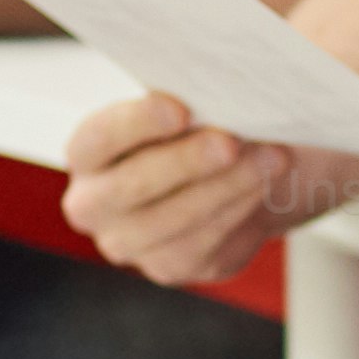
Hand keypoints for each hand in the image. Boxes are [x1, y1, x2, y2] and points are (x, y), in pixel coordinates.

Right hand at [61, 87, 325, 291]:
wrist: (225, 176)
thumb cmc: (195, 128)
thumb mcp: (186, 107)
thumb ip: (187, 101)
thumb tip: (214, 91)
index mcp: (87, 153)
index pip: (98, 138)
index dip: (136, 124)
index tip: (180, 108)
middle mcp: (93, 204)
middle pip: (131, 186)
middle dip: (186, 161)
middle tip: (232, 141)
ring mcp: (126, 242)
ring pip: (172, 220)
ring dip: (227, 186)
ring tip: (271, 158)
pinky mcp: (167, 267)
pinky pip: (202, 243)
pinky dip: (238, 210)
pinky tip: (264, 185)